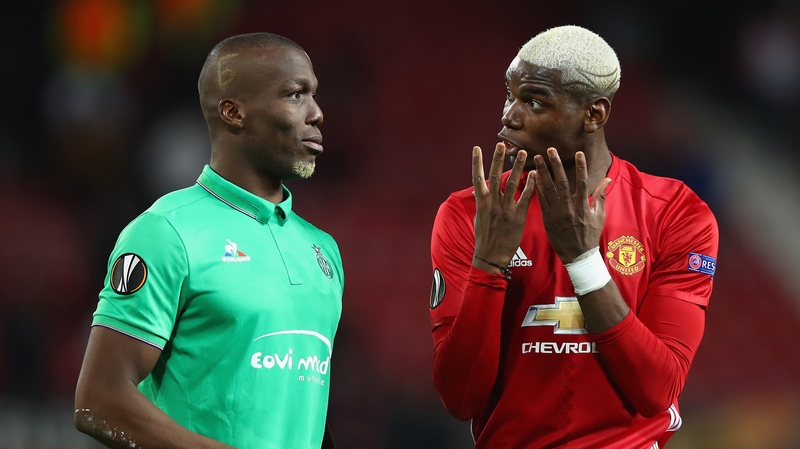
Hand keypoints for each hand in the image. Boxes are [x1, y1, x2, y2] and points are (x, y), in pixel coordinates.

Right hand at [472, 142, 535, 270]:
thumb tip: (477, 191)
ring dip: (518, 167)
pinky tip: (535, 174)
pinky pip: (525, 197)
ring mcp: (505, 208)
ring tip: (523, 153)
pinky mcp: (518, 216)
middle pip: (495, 175)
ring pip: (512, 183)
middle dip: (498, 159)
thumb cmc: (484, 237)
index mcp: (481, 202)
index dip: (477, 162)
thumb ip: (481, 202)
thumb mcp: (479, 217)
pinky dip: (530, 185)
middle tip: (502, 144)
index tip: (477, 148)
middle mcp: (493, 202)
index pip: (477, 177)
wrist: (491, 255)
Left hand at [531, 148, 610, 263]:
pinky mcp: (547, 218)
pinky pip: (541, 200)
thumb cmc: (589, 235)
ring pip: (548, 189)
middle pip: (562, 182)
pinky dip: (536, 187)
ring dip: (542, 172)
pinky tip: (532, 176)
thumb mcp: (599, 215)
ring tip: (537, 158)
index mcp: (583, 206)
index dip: (581, 167)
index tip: (579, 153)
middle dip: (556, 165)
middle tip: (550, 149)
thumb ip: (601, 196)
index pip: (583, 182)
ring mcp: (557, 213)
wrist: (577, 255)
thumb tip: (607, 178)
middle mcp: (569, 208)